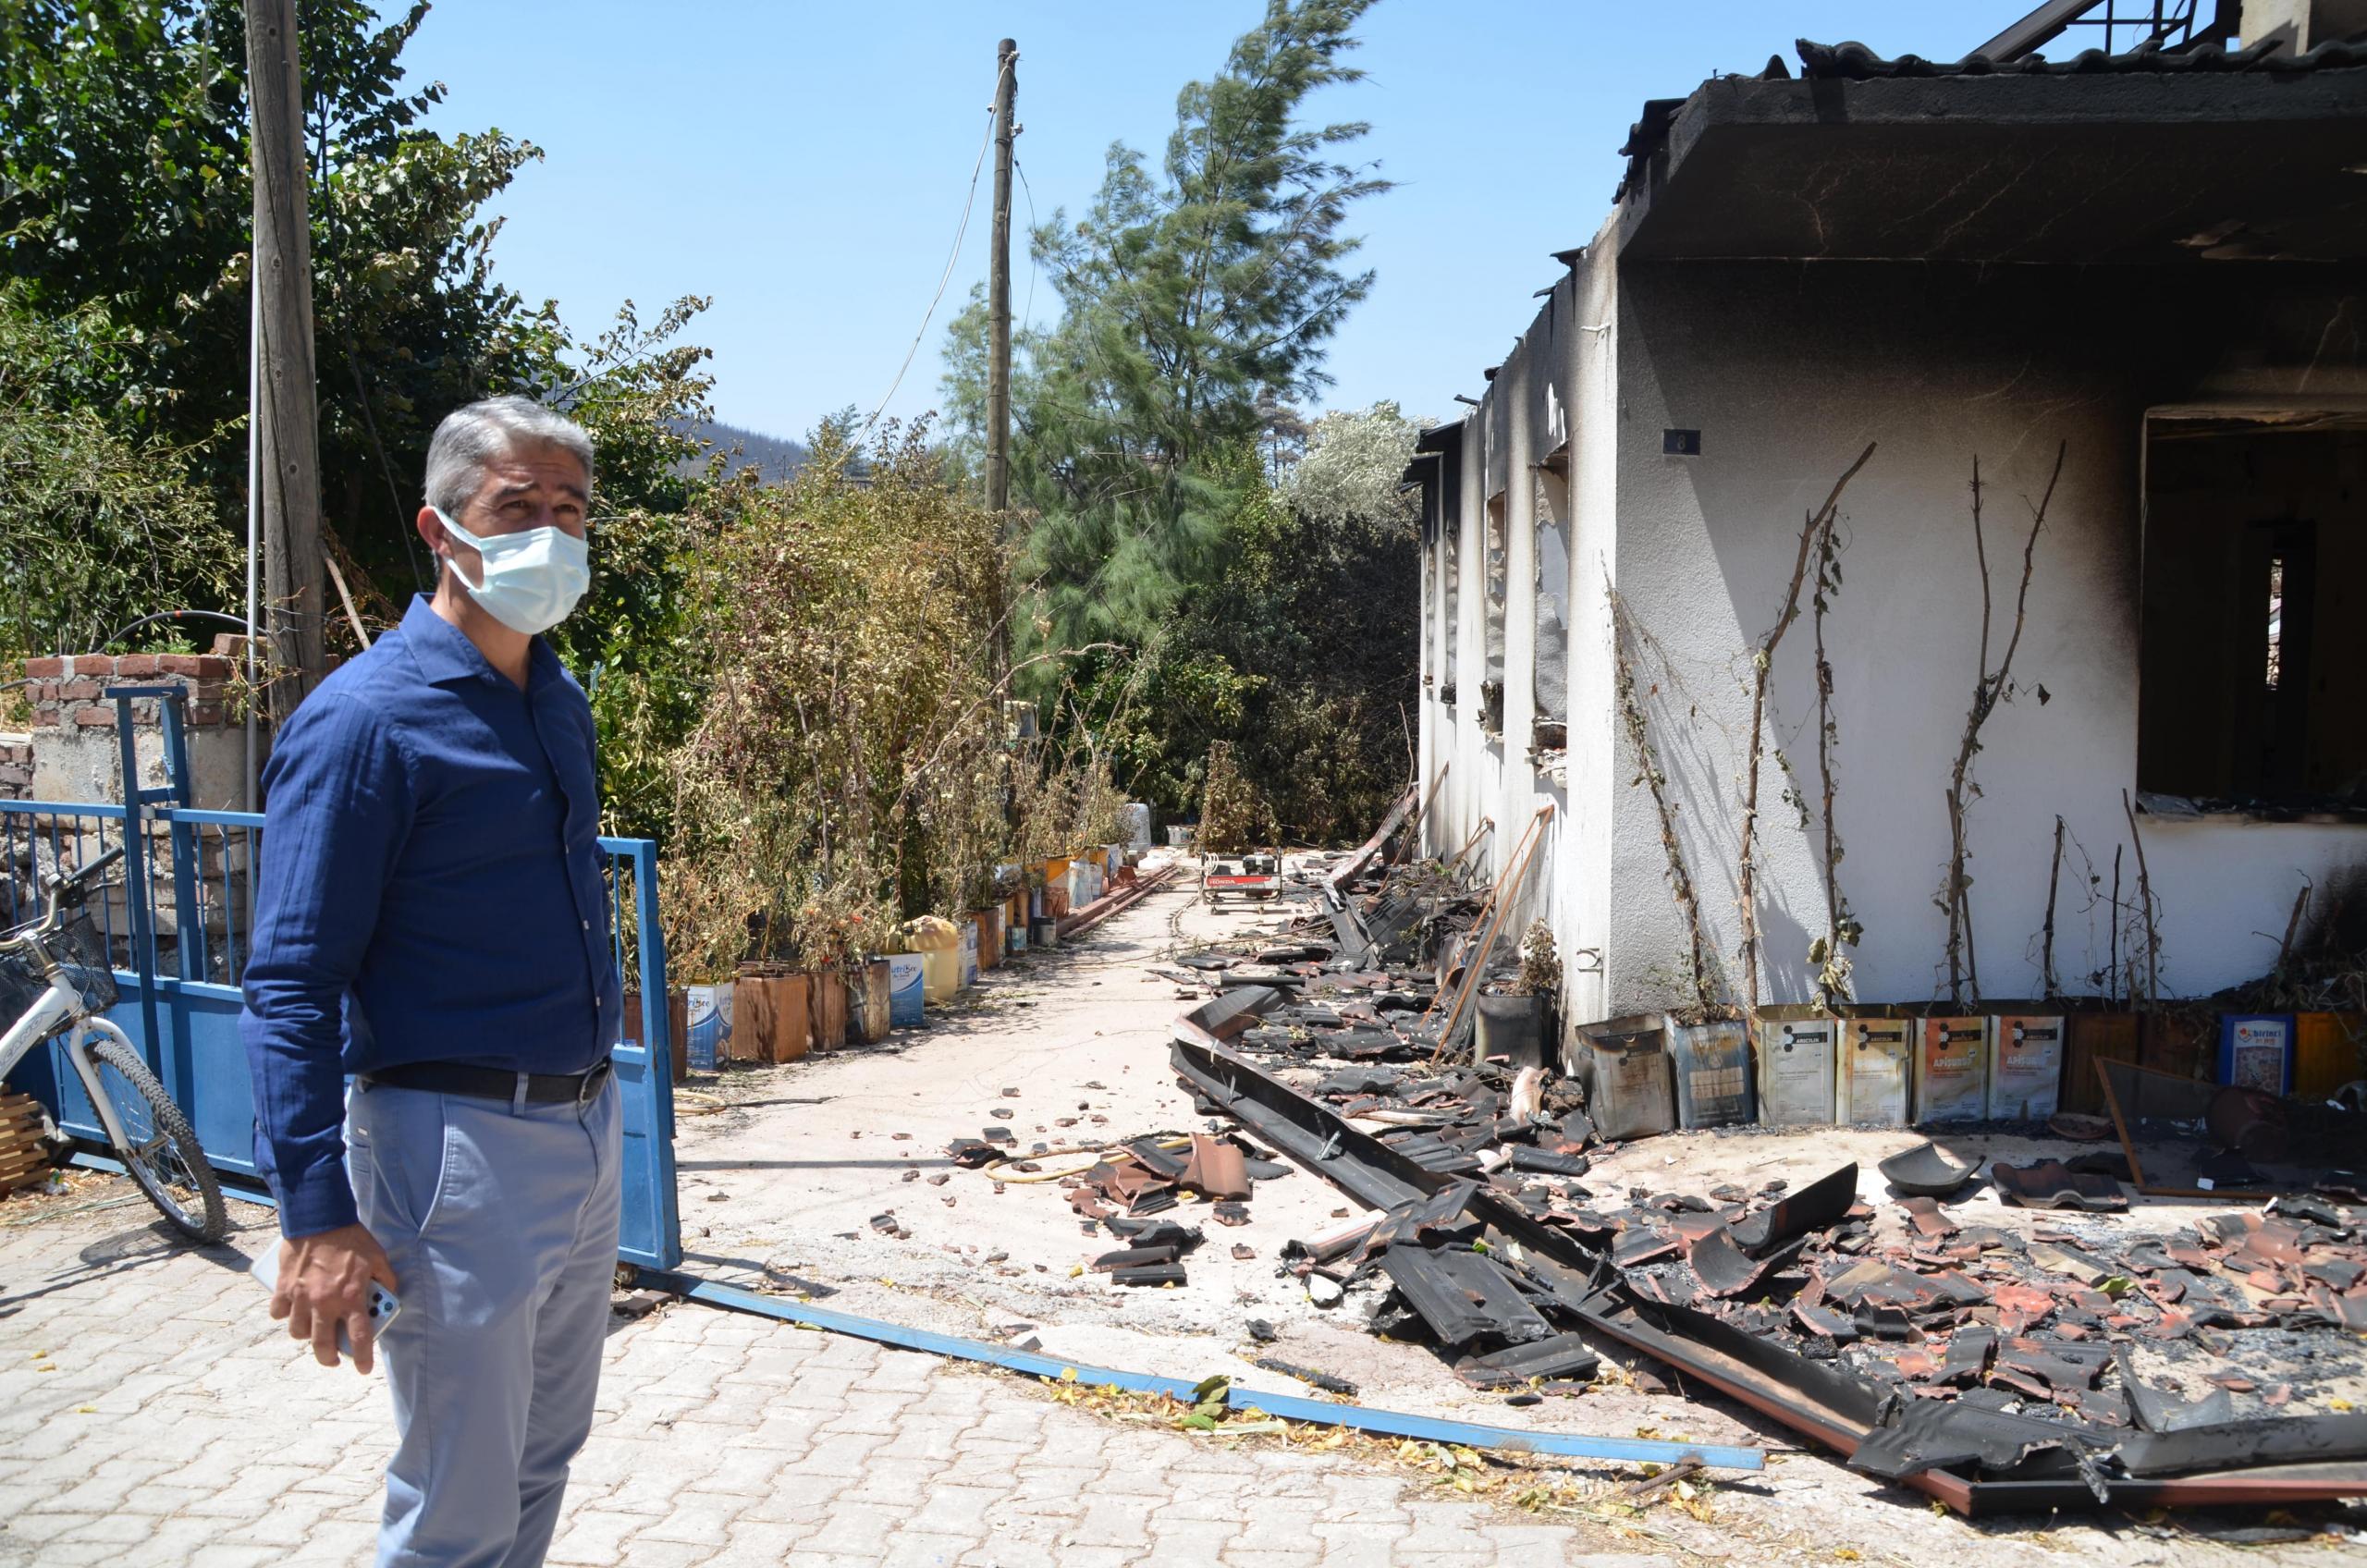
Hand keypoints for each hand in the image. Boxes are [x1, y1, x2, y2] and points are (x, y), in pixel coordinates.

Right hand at [270, 1224, 398, 1373]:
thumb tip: (388, 1294)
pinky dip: (284, 1315)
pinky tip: (291, 1310)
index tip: (363, 1370)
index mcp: (351, 1297)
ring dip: (306, 1335)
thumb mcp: (378, 1258)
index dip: (362, 1358)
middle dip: (328, 1358)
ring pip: (298, 1332)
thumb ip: (385, 1279)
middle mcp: (325, 1303)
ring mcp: (301, 1297)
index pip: (359, 1337)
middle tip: (333, 1359)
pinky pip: (279, 1313)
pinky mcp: (284, 1288)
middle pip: (322, 1345)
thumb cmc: (352, 1238)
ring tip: (313, 1330)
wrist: (320, 1219)